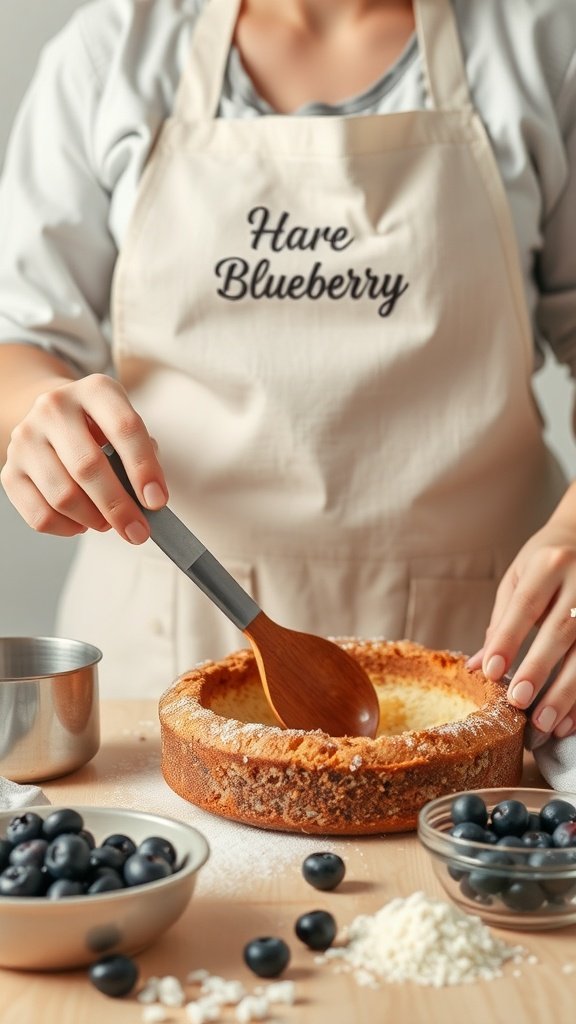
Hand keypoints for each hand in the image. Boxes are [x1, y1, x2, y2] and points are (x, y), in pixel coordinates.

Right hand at [0, 373, 167, 541]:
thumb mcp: (125, 424)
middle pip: (88, 466)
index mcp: (94, 390)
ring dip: (94, 520)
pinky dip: (68, 528)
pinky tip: (82, 523)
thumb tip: (146, 499)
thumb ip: (141, 455)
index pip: (124, 428)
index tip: (156, 501)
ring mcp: (26, 438)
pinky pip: (40, 515)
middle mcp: (54, 407)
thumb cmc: (100, 428)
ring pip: (63, 496)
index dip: (143, 468)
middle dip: (119, 507)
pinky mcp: (10, 471)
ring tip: (109, 523)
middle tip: (138, 531)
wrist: (53, 417)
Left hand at [467, 497, 575, 739]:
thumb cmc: (547, 561)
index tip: (492, 672)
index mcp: (549, 563)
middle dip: (540, 670)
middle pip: (561, 630)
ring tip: (546, 723)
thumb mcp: (518, 579)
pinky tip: (571, 719)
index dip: (508, 639)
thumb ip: (501, 622)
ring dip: (568, 692)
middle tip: (519, 702)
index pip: (526, 604)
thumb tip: (478, 668)